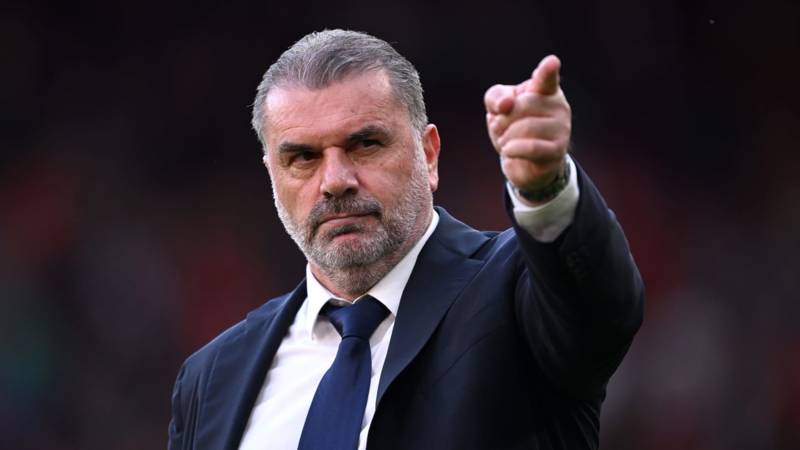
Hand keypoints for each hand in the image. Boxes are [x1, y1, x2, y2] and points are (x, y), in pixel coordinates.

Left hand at [484, 55, 570, 198]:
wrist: (524, 163)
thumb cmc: (513, 128)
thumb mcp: (497, 107)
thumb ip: (496, 96)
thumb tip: (506, 104)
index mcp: (545, 90)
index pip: (547, 77)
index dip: (548, 70)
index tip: (552, 62)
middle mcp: (559, 106)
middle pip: (523, 104)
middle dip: (503, 118)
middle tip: (498, 126)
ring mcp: (562, 129)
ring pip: (526, 127)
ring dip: (506, 137)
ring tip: (505, 142)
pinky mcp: (558, 150)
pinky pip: (531, 147)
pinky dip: (513, 149)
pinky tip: (508, 151)